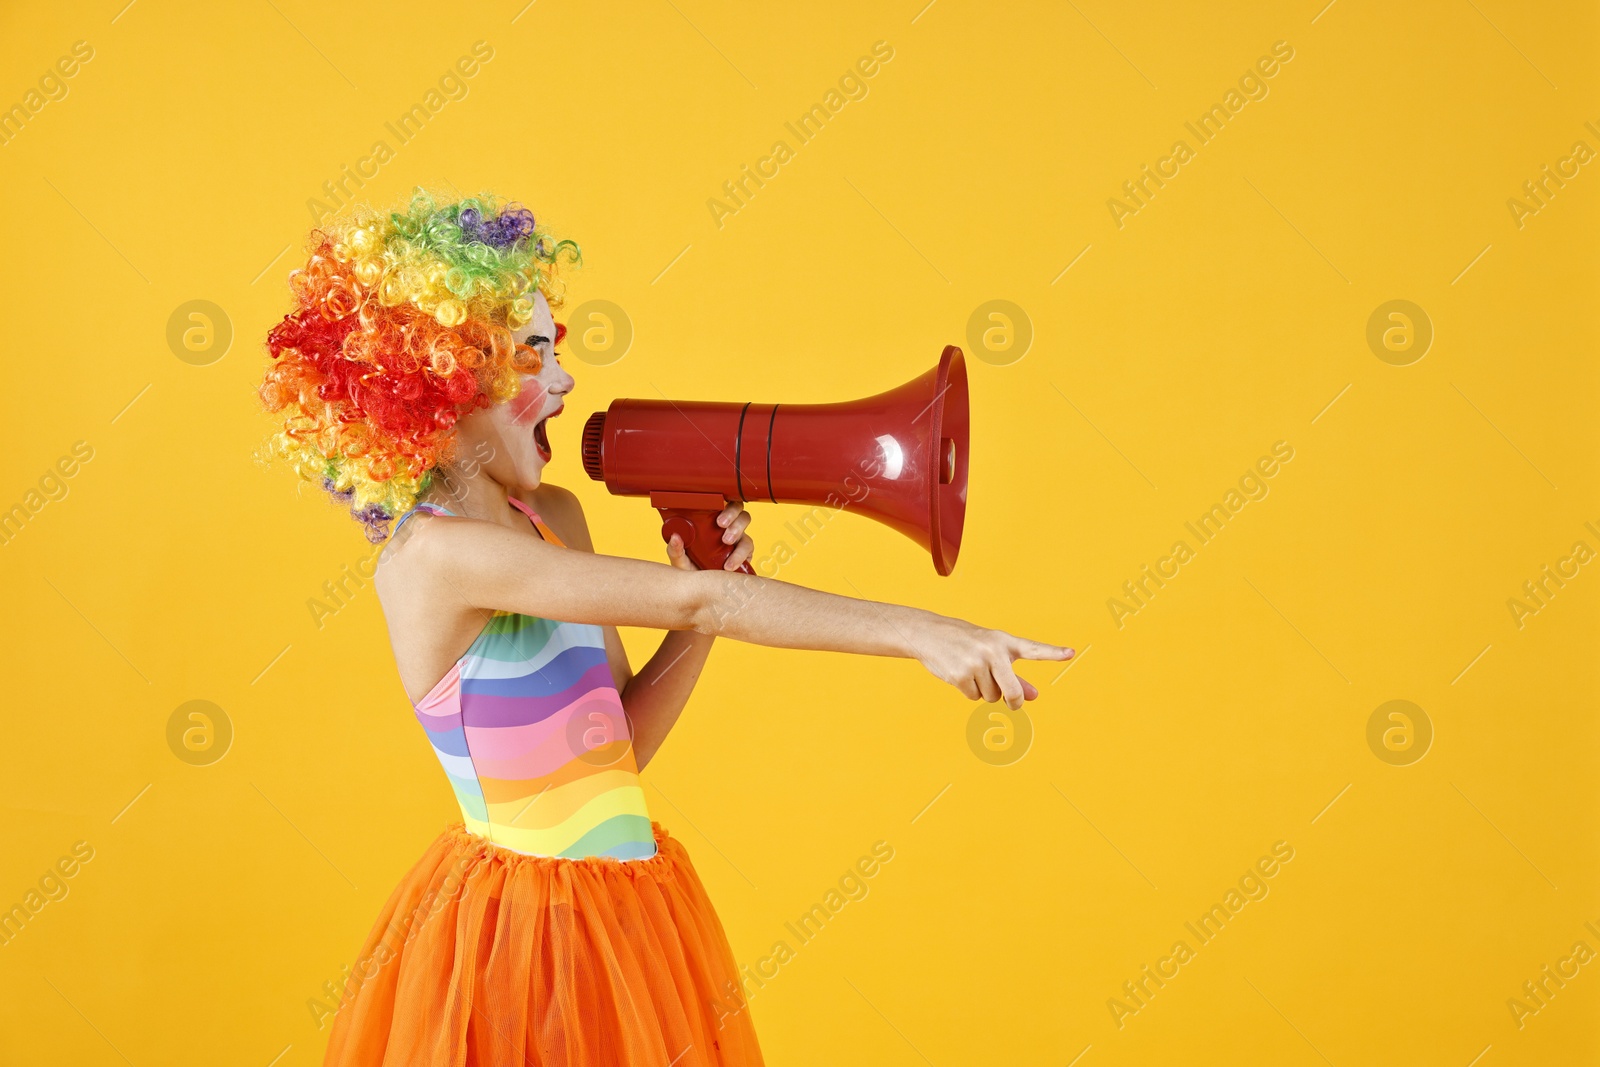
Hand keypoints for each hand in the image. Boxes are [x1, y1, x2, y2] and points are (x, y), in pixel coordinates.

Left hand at [665, 501, 754, 571]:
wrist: (701, 590)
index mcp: (712, 524)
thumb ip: (675, 550)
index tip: (718, 520)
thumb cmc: (691, 570)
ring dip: (738, 534)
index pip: (724, 506)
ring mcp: (738, 542)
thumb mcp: (680, 561)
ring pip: (746, 530)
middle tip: (722, 527)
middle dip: (733, 518)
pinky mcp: (744, 555)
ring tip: (727, 543)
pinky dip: (742, 555)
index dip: (725, 508)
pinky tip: (730, 564)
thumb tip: (675, 537)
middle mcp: (727, 530)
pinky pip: (749, 550)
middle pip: (739, 514)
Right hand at [913, 617, 1072, 709]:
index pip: (1033, 649)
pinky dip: (968, 691)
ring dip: (983, 691)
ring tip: (970, 670)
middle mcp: (993, 650)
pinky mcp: (960, 675)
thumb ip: (1014, 675)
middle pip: (1013, 691)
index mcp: (1004, 641)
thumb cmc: (965, 643)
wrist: (928, 634)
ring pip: (991, 696)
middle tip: (1011, 702)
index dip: (1053, 653)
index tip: (1071, 653)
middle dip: (1013, 701)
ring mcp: (976, 663)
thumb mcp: (992, 653)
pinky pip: (973, 697)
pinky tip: (958, 674)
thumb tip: (1034, 696)